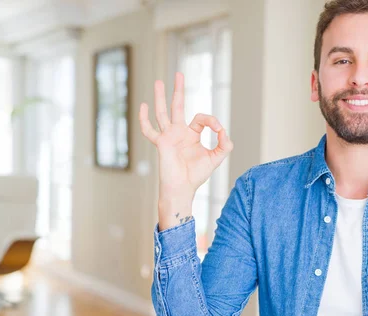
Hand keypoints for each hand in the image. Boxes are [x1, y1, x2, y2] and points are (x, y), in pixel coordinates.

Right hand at [140, 72, 233, 229]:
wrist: (182, 188)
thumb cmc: (196, 175)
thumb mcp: (216, 158)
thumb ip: (224, 145)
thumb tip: (224, 131)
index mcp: (192, 134)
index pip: (202, 118)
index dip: (212, 121)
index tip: (219, 131)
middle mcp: (179, 132)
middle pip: (178, 106)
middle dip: (179, 90)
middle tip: (179, 74)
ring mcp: (168, 136)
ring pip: (163, 112)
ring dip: (160, 97)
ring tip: (159, 81)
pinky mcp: (161, 143)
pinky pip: (150, 130)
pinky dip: (144, 119)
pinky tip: (143, 106)